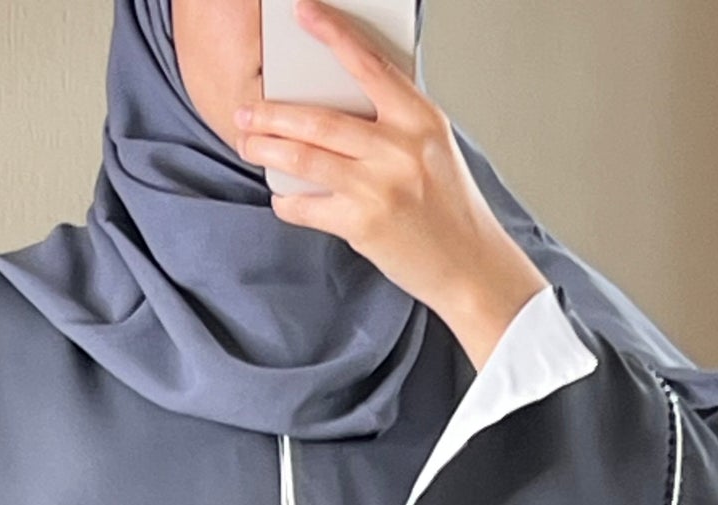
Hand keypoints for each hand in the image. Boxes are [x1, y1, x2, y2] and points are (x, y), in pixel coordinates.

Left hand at [234, 0, 548, 369]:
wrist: (471, 266)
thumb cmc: (450, 207)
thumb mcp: (433, 148)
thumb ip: (395, 122)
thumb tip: (339, 103)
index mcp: (420, 118)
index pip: (368, 64)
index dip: (331, 33)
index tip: (302, 12)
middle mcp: (399, 147)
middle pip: (318, 119)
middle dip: (272, 113)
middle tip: (246, 111)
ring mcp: (380, 186)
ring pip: (305, 158)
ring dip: (267, 150)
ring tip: (247, 144)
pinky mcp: (364, 224)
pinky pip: (309, 207)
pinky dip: (288, 202)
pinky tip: (281, 197)